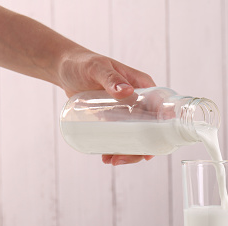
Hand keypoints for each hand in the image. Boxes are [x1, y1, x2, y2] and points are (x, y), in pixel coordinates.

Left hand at [57, 48, 155, 165]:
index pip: (161, 110)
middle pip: (150, 130)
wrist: (64, 68)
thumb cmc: (82, 63)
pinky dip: (117, 149)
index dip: (163, 129)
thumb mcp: (97, 68)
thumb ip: (111, 78)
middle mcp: (140, 101)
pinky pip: (121, 137)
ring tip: (111, 161)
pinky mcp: (114, 119)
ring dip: (128, 153)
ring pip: (136, 137)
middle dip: (140, 149)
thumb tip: (126, 91)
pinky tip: (107, 157)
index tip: (155, 147)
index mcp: (143, 87)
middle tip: (120, 159)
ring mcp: (127, 112)